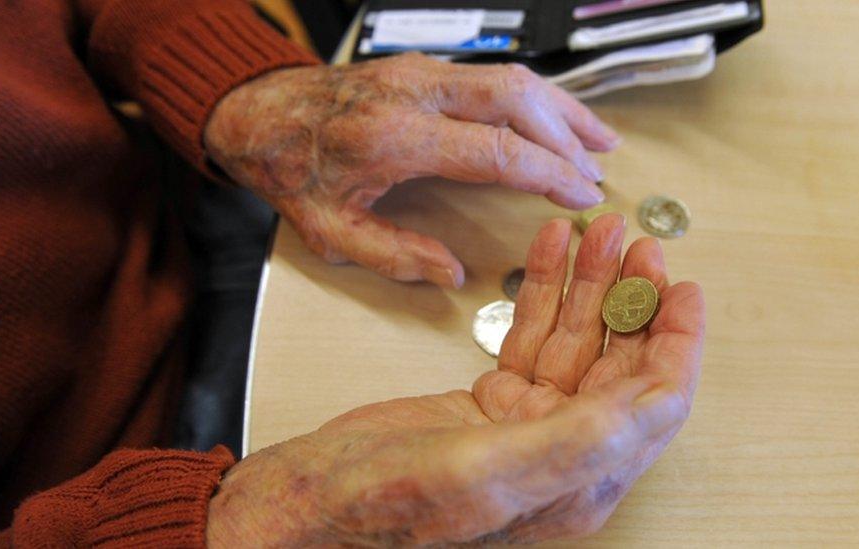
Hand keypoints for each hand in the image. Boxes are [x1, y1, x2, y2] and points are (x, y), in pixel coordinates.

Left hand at [204, 54, 619, 288]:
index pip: (497, 150)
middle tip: (597, 175)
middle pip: (517, 100)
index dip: (549, 173)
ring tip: (599, 143)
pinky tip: (555, 116)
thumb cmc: (293, 168)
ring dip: (561, 111)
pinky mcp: (425, 69)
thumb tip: (449, 273)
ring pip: (513, 79)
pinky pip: (494, 76)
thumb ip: (393, 256)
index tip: (581, 194)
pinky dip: (535, 98)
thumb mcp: (330, 232)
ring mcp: (422, 74)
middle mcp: (416, 94)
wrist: (259, 112)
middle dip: (567, 138)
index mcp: (395, 137)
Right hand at [206, 215, 703, 546]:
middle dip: (634, 299)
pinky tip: (552, 254)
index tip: (684, 291)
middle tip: (642, 247)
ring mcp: (526, 423)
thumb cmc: (383, 507)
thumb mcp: (487, 473)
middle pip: (620, 363)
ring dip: (591, 284)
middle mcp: (561, 453)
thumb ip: (576, 441)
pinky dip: (543, 290)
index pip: (654, 407)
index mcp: (578, 483)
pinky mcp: (492, 400)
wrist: (312, 500)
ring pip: (576, 340)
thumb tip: (655, 402)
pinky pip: (531, 334)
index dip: (677, 345)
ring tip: (600, 236)